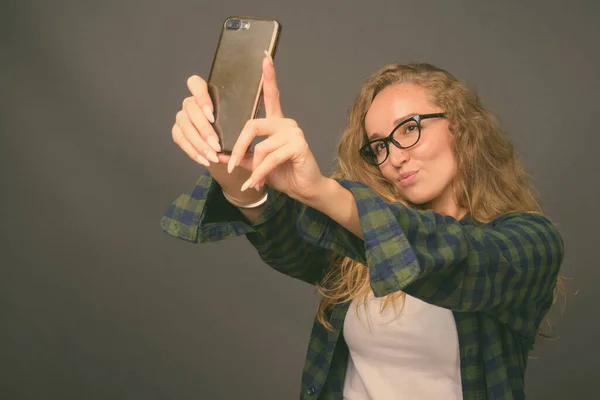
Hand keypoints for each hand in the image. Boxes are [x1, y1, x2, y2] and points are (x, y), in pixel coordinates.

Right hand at [172, 70, 256, 201]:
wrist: (240, 154)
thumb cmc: (252, 130)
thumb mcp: (264, 113)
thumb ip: (267, 90)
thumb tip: (268, 60)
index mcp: (208, 93)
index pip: (194, 83)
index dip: (200, 96)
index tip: (212, 113)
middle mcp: (193, 102)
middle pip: (189, 108)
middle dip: (203, 128)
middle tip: (217, 144)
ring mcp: (184, 117)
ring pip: (184, 126)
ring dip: (198, 143)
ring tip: (214, 156)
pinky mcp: (180, 133)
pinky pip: (180, 140)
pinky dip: (192, 151)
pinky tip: (205, 159)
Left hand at [227, 54, 325, 201]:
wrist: (304, 189)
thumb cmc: (283, 174)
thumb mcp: (257, 165)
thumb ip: (240, 156)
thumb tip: (217, 155)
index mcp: (276, 123)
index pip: (272, 96)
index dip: (268, 77)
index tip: (265, 58)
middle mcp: (286, 123)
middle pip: (252, 125)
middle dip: (238, 147)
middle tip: (230, 166)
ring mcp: (294, 132)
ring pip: (260, 147)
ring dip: (253, 168)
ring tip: (253, 182)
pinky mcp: (298, 145)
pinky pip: (269, 158)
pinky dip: (260, 174)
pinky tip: (256, 184)